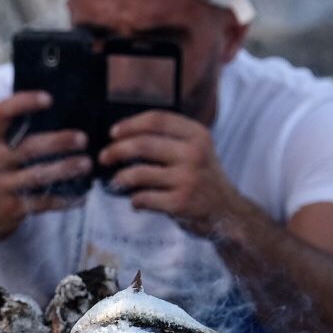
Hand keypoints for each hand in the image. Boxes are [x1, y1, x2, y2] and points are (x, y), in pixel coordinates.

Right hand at [0, 92, 90, 244]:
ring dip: (66, 168)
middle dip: (58, 141)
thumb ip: (12, 138)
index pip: (1, 114)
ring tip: (86, 164)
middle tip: (82, 138)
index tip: (49, 98)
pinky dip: (65, 199)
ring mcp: (3, 187)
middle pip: (29, 147)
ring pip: (39, 175)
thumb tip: (54, 117)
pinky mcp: (13, 209)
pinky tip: (80, 196)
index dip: (24, 102)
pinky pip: (44, 202)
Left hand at [101, 111, 246, 237]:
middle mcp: (195, 154)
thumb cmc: (203, 178)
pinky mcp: (181, 203)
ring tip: (117, 181)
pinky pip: (144, 198)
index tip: (113, 132)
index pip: (157, 120)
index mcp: (197, 135)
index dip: (130, 124)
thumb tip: (123, 136)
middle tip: (104, 157)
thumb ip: (169, 139)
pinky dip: (135, 201)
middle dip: (117, 150)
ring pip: (139, 173)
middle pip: (143, 144)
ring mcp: (188, 179)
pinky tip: (137, 202)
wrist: (228, 212)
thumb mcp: (196, 150)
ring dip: (121, 178)